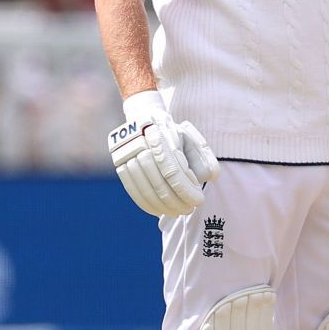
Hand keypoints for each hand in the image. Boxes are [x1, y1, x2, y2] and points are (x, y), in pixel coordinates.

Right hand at [108, 90, 219, 217]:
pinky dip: (146, 203)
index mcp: (162, 135)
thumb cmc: (173, 133)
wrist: (143, 118)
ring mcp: (126, 153)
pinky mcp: (118, 162)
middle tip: (188, 210)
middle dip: (176, 201)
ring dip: (162, 206)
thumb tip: (209, 177)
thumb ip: (203, 157)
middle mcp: (141, 143)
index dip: (186, 189)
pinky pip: (132, 189)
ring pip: (144, 188)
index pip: (173, 170)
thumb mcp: (191, 138)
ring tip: (176, 212)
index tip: (198, 200)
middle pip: (158, 182)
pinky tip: (158, 210)